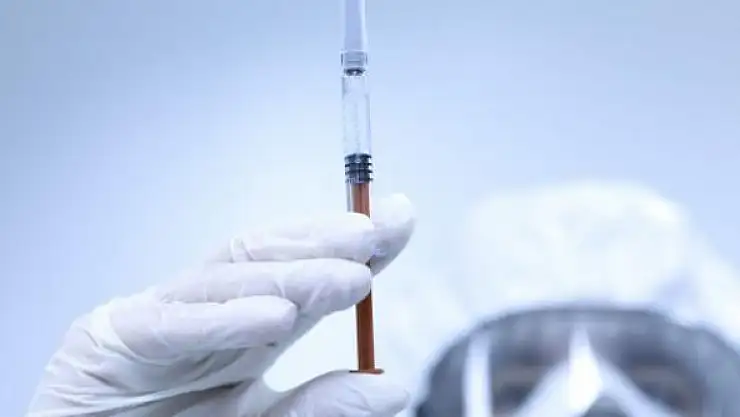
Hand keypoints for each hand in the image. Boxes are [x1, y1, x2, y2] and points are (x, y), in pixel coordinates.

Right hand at [27, 194, 415, 416]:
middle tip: (378, 232)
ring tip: (347, 276)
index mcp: (248, 331)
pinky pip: (171, 321)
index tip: (400, 222)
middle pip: (271, 259)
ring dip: (290, 273)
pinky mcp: (110, 338)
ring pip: (228, 277)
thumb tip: (391, 385)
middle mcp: (210, 314)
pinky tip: (273, 314)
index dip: (357, 247)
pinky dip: (224, 318)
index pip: (309, 277)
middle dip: (327, 241)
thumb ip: (320, 408)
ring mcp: (160, 317)